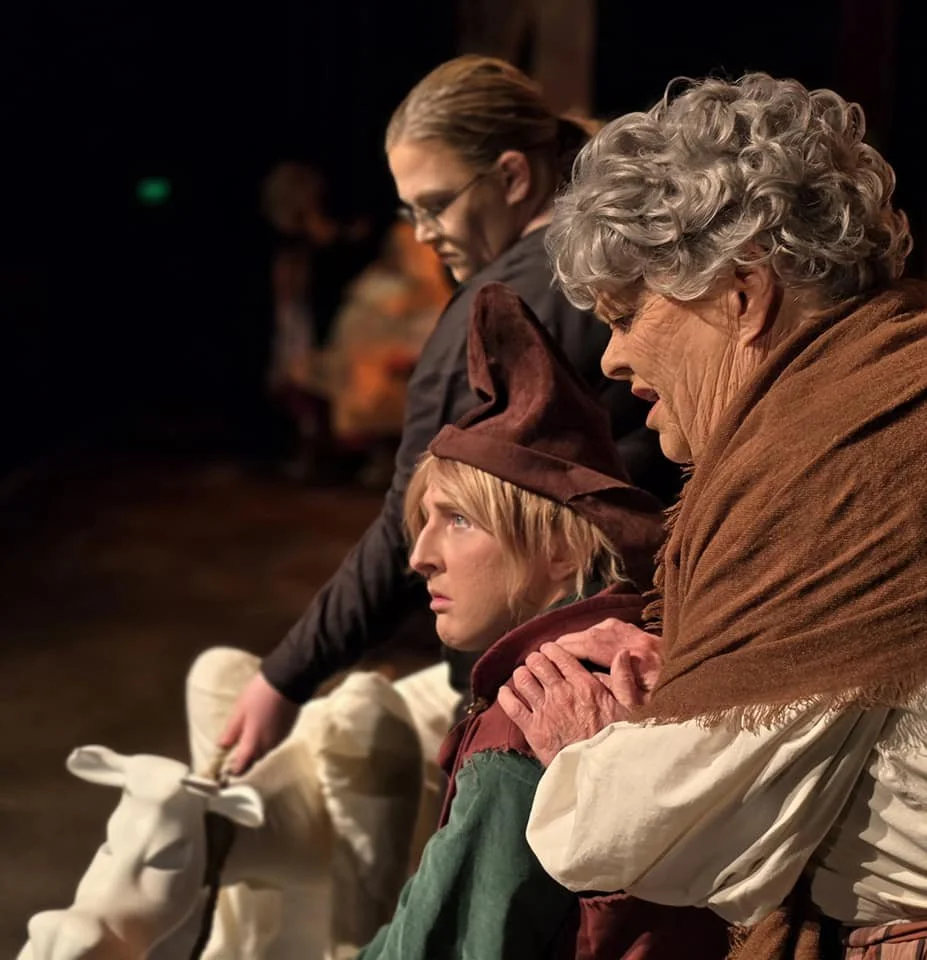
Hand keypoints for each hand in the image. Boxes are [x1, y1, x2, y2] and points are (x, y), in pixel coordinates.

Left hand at [219, 672, 299, 774]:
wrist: (287, 682)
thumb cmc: (259, 696)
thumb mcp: (239, 712)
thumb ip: (230, 733)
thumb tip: (222, 748)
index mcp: (253, 744)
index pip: (241, 768)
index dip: (232, 770)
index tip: (224, 765)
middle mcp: (267, 747)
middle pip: (253, 759)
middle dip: (244, 755)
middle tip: (237, 742)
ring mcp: (279, 739)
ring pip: (264, 750)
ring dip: (256, 746)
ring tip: (250, 729)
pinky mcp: (287, 731)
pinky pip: (273, 741)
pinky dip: (266, 737)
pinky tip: (263, 723)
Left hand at [498, 642, 644, 766]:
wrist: (600, 773)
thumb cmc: (617, 741)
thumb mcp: (630, 708)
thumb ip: (625, 680)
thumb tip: (624, 653)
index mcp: (585, 685)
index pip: (560, 655)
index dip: (551, 650)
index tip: (549, 652)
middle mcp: (562, 693)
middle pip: (537, 663)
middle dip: (535, 660)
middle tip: (536, 665)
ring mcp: (545, 711)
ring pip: (522, 679)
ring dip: (522, 675)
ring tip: (525, 678)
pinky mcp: (533, 730)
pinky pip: (511, 706)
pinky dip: (505, 696)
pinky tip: (506, 693)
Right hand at [556, 618, 662, 697]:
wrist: (700, 690)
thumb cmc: (670, 705)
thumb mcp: (646, 706)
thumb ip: (623, 688)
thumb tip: (605, 666)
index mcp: (637, 657)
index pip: (595, 644)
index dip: (571, 646)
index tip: (552, 651)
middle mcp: (641, 641)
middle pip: (598, 632)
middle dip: (573, 638)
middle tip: (553, 647)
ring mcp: (646, 637)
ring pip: (608, 627)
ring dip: (586, 634)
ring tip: (568, 644)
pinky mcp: (651, 639)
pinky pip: (619, 628)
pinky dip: (601, 631)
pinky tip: (593, 640)